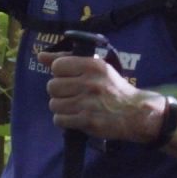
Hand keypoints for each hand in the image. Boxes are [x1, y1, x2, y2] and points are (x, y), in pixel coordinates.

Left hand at [46, 53, 162, 141]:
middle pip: (52, 86)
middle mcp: (90, 83)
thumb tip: (40, 56)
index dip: (60, 74)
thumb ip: (68, 60)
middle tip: (73, 95)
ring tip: (75, 107)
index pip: (57, 66)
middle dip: (60, 92)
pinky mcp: (87, 121)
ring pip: (54, 104)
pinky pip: (59, 120)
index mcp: (93, 66)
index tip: (71, 78)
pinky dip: (65, 120)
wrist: (136, 113)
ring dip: (62, 108)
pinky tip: (76, 118)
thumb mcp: (96, 68)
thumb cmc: (114, 88)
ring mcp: (88, 103)